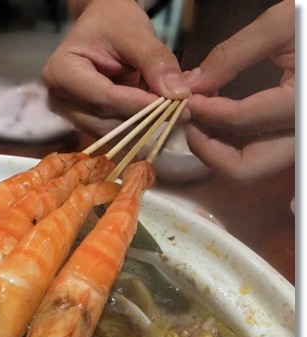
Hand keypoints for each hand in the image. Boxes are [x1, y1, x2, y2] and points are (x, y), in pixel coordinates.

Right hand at [42, 0, 189, 136]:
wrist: (103, 24)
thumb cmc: (113, 22)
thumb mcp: (136, 34)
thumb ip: (156, 63)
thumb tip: (178, 95)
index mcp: (60, 71)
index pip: (103, 97)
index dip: (140, 105)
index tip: (176, 107)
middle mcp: (59, 98)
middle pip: (104, 121)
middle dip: (144, 121)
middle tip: (181, 114)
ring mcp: (69, 113)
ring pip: (110, 133)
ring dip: (143, 128)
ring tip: (173, 114)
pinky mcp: (84, 121)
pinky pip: (113, 133)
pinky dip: (138, 129)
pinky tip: (159, 118)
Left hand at [184, 0, 294, 179]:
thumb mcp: (280, 25)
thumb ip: (232, 56)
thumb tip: (191, 84)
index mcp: (302, 104)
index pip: (239, 121)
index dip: (203, 111)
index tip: (184, 97)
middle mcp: (304, 135)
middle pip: (242, 167)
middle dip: (206, 147)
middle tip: (190, 119)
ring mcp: (300, 141)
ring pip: (249, 166)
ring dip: (217, 148)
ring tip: (203, 115)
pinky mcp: (294, 139)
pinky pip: (260, 155)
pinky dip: (233, 144)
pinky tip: (221, 118)